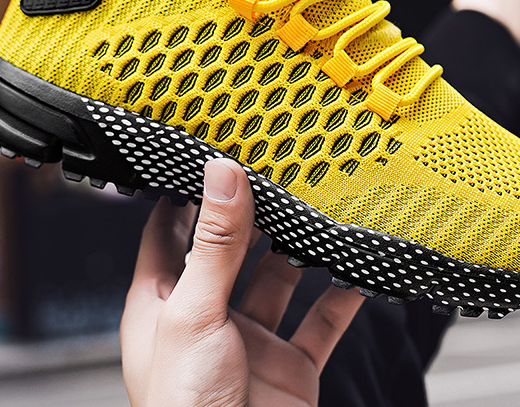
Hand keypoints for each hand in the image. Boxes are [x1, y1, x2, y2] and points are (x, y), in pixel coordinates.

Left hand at [121, 158, 363, 406]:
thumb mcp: (196, 313)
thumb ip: (215, 244)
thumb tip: (222, 176)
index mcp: (163, 303)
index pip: (169, 231)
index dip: (187, 193)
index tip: (213, 156)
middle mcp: (207, 316)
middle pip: (231, 248)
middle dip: (254, 214)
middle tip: (278, 172)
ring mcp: (251, 339)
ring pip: (280, 278)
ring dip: (300, 249)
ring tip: (317, 208)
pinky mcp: (290, 364)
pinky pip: (321, 319)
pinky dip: (342, 295)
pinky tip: (357, 269)